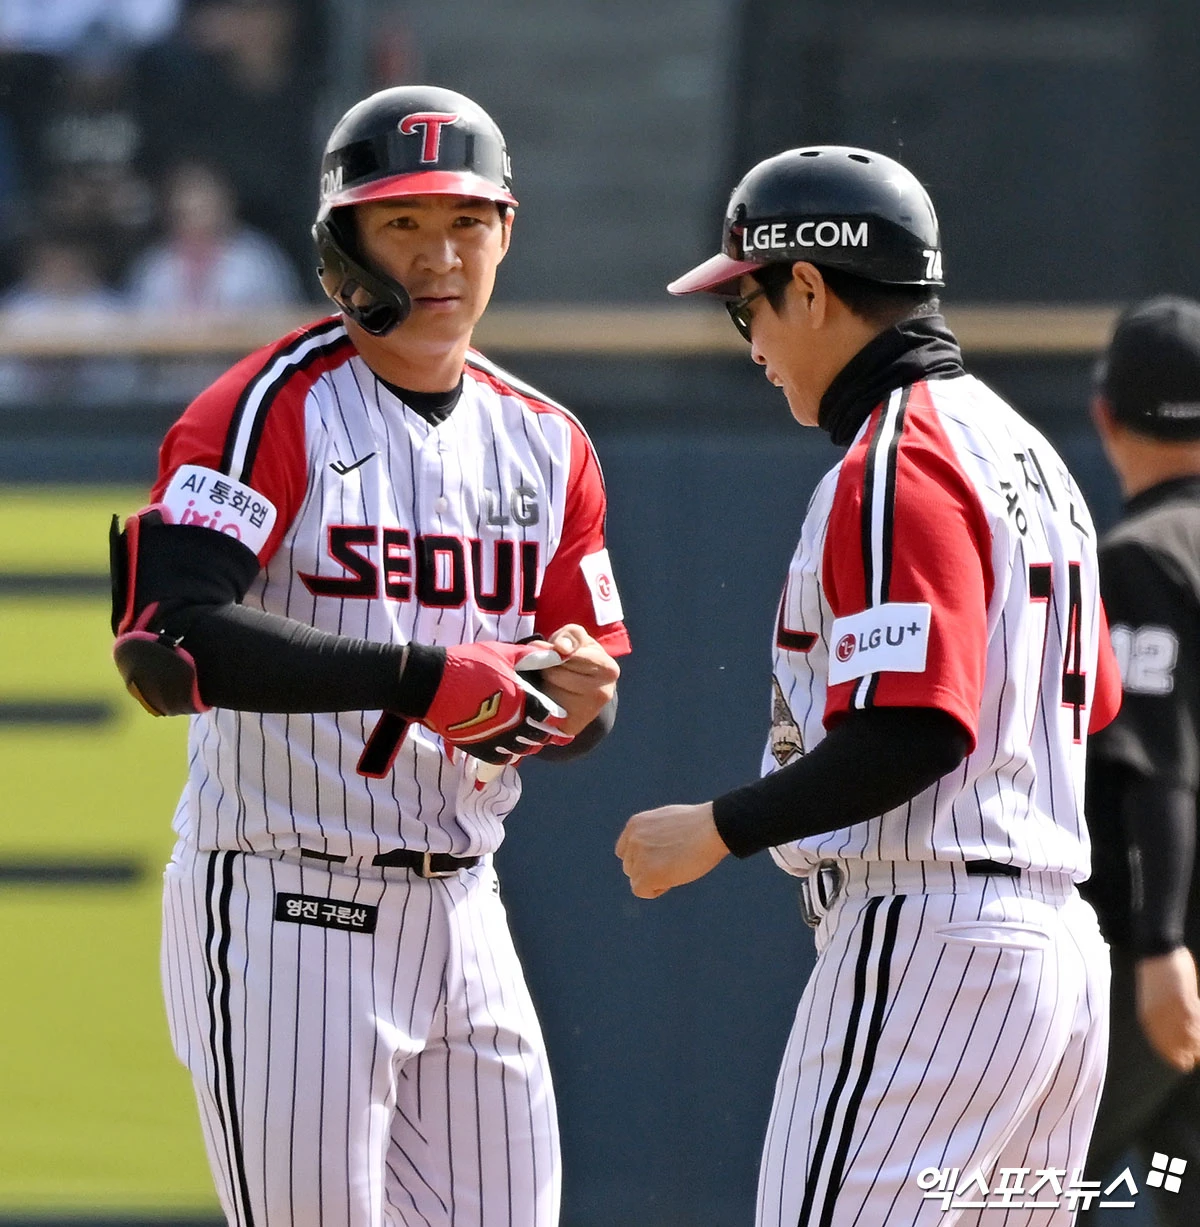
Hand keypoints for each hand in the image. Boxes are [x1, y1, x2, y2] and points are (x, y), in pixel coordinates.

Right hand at [423, 641, 567, 757]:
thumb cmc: (468, 664)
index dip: (551, 715)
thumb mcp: (501, 653)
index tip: (550, 713)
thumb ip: (529, 656)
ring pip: (521, 750)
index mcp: (520, 699)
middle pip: (537, 736)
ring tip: (523, 736)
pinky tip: (505, 745)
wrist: (432, 684)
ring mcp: (494, 737)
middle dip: (541, 732)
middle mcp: (511, 722)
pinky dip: (506, 754)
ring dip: (525, 744)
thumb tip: (555, 654)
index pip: (547, 716)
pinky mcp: (478, 747)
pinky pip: (500, 758)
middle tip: (538, 726)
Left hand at [527, 624, 619, 735]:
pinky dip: (542, 700)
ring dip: (544, 683)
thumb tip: (562, 648)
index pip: (568, 655)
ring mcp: (590, 712)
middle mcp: (603, 693)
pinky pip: (547, 708)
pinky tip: (550, 697)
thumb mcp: (578, 639)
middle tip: (551, 668)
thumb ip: (571, 635)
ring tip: (552, 681)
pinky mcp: (573, 726)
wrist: (587, 691)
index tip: (544, 649)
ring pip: (550, 690)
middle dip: (548, 667)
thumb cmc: (580, 659)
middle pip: (556, 674)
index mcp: (609, 668)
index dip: (552, 651)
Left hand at [615, 802, 728, 898]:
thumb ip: (654, 835)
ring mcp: (639, 856)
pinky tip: (674, 879)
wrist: (713, 827)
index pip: (625, 851)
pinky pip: (641, 891)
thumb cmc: (700, 824)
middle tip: (673, 864)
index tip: (659, 860)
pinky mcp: (647, 873)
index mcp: (636, 824)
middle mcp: (633, 839)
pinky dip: (656, 890)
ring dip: (654, 879)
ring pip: (636, 879)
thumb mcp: (669, 822)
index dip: (641, 859)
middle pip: (630, 866)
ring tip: (677, 868)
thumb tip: (652, 851)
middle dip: (648, 870)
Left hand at [1135, 947, 1199, 1071]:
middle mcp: (1159, 1017)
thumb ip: (1160, 1015)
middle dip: (1189, 1052)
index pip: (1162, 1045)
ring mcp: (1172, 1010)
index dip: (1174, 1056)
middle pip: (1179, 1044)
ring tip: (1199, 1042)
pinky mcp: (1184, 1000)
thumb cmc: (1155, 973)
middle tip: (1195, 1056)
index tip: (1183, 1063)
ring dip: (1198, 1041)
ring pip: (1192, 1035)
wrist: (1155, 951)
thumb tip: (1175, 1032)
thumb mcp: (1152, 998)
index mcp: (1148, 1016)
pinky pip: (1198, 1020)